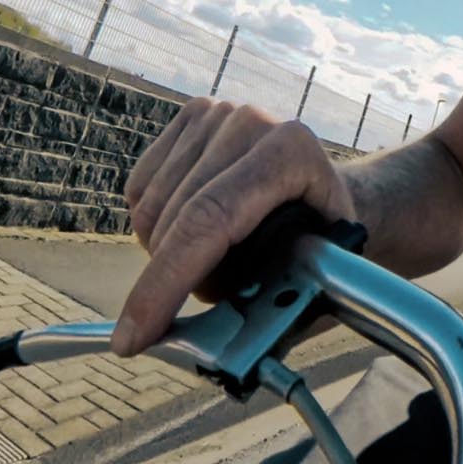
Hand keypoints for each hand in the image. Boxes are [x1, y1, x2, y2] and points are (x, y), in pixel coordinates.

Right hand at [115, 98, 357, 356]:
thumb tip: (211, 350)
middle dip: (172, 282)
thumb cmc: (325, 249)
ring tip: (220, 259)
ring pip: (147, 211)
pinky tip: (196, 231)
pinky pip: (139, 192)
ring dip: (166, 257)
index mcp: (291, 152)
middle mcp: (251, 121)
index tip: (132, 339)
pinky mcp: (191, 117)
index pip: (208, 222)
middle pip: (172, 220)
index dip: (165, 285)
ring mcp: (219, 113)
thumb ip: (266, 315)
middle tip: (218, 297)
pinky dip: (155, 229)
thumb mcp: (311, 285)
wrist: (330, 198)